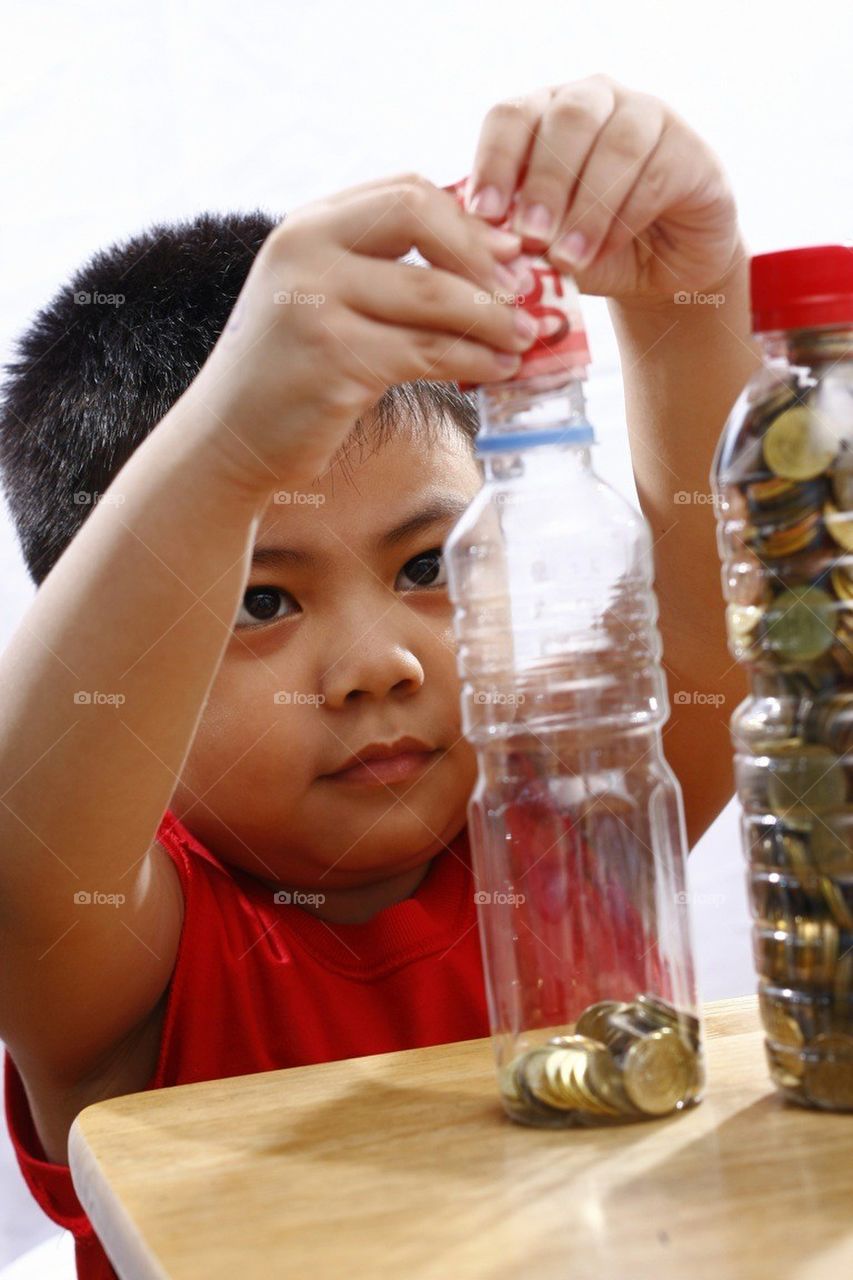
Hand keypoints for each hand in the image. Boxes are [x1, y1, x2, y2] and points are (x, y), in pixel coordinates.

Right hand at [186, 173, 535, 492]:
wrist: (228, 441)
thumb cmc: (287, 374)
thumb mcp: (317, 299)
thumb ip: (376, 269)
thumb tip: (483, 261)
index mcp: (306, 227)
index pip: (404, 192)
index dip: (467, 220)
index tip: (509, 254)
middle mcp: (305, 253)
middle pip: (421, 221)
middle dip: (483, 258)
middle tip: (524, 294)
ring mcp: (317, 306)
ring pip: (433, 296)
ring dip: (492, 319)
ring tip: (525, 339)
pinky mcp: (335, 362)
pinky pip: (427, 352)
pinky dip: (474, 361)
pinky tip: (498, 369)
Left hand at [463, 75, 740, 304]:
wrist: (660, 273)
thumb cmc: (589, 252)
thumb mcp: (544, 249)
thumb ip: (517, 239)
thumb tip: (485, 245)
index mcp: (543, 115)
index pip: (511, 116)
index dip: (495, 161)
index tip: (484, 213)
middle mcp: (594, 101)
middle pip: (567, 117)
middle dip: (544, 183)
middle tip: (529, 236)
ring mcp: (645, 116)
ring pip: (616, 142)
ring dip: (587, 207)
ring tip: (568, 258)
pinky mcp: (688, 149)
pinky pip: (655, 174)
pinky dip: (625, 217)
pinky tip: (606, 249)